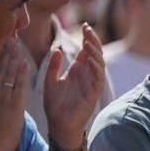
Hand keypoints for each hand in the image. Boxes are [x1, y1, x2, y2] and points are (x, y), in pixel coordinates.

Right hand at [0, 40, 28, 150]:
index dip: (3, 58)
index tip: (7, 45)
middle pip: (2, 69)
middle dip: (7, 53)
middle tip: (11, 37)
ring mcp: (4, 98)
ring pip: (9, 75)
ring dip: (13, 59)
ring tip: (16, 45)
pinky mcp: (12, 106)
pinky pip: (17, 87)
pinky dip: (21, 75)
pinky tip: (24, 64)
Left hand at [44, 25, 105, 147]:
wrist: (59, 124)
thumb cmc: (56, 105)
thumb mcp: (51, 81)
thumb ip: (54, 67)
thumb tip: (57, 49)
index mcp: (78, 70)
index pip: (86, 50)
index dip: (87, 38)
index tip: (84, 26)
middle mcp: (88, 74)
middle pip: (95, 53)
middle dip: (93, 40)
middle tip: (88, 29)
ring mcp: (92, 83)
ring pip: (99, 63)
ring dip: (95, 51)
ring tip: (88, 41)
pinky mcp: (94, 92)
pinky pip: (98, 77)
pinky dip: (96, 67)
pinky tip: (90, 58)